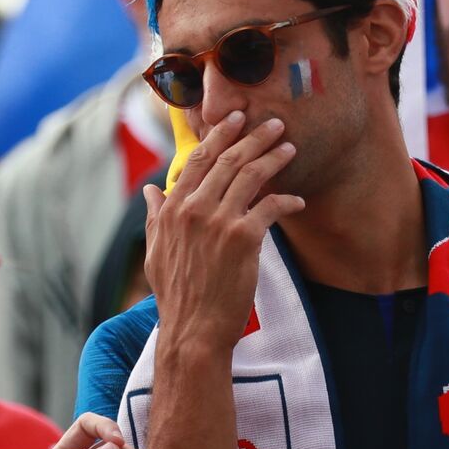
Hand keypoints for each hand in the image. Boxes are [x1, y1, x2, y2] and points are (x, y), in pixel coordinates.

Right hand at [142, 111, 303, 352]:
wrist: (193, 328)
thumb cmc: (176, 294)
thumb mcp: (155, 251)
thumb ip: (156, 216)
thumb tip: (151, 191)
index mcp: (173, 208)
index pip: (197, 160)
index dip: (218, 135)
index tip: (234, 119)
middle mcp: (194, 209)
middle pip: (228, 160)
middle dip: (253, 136)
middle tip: (273, 123)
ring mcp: (220, 221)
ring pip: (251, 176)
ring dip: (273, 157)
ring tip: (288, 147)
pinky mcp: (245, 238)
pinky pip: (271, 207)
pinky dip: (287, 199)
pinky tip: (298, 199)